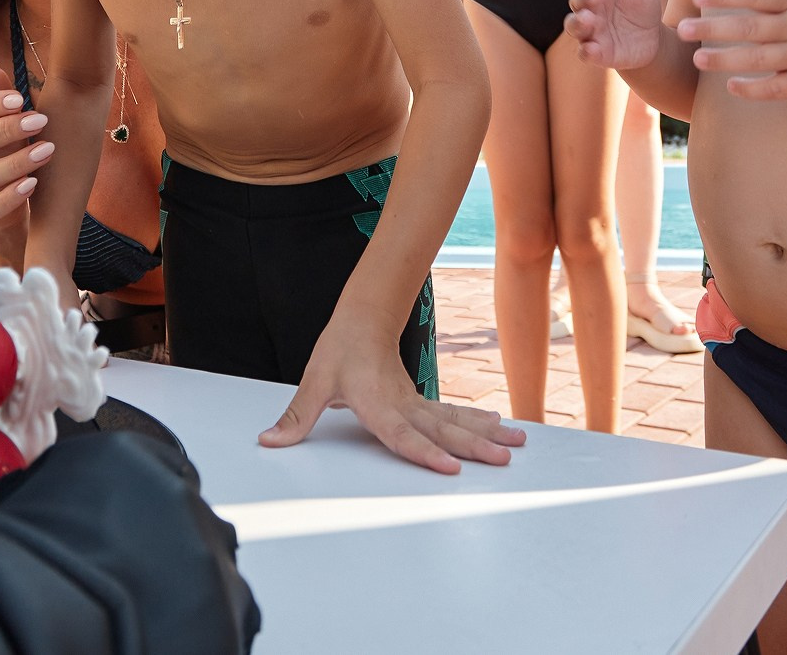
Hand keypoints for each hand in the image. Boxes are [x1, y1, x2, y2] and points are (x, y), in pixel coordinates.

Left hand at [259, 312, 522, 472]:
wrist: (361, 319)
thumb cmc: (339, 350)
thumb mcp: (314, 382)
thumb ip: (296, 416)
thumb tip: (269, 440)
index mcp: (378, 404)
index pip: (403, 435)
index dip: (425, 453)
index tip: (451, 467)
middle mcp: (403, 406)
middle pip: (443, 431)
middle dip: (474, 447)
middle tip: (503, 459)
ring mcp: (417, 404)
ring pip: (456, 422)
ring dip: (487, 434)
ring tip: (516, 445)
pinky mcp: (422, 402)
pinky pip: (455, 415)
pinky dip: (480, 421)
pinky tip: (504, 427)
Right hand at [567, 0, 664, 71]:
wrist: (653, 38)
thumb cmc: (642, 7)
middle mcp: (589, 9)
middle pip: (576, 0)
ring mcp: (591, 31)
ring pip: (573, 26)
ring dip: (577, 22)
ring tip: (587, 19)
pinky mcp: (598, 53)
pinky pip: (584, 53)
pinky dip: (585, 51)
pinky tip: (592, 48)